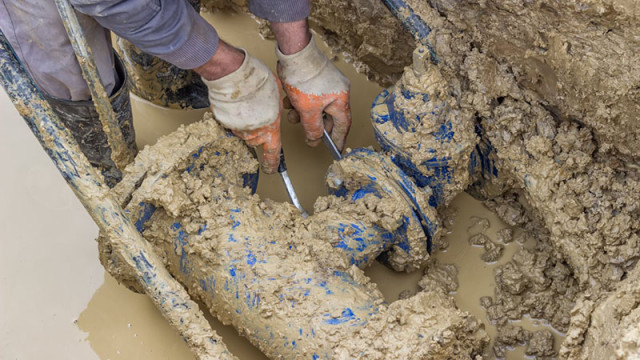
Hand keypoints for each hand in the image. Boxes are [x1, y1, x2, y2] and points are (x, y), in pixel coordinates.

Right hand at [200, 48, 281, 173]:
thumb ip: (276, 109)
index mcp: (270, 130)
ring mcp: (236, 130)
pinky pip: (230, 123)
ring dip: (246, 122)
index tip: (272, 169)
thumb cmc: (258, 82)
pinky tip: (236, 102)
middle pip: (256, 140)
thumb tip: (275, 110)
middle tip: (258, 112)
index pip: (272, 154)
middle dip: (258, 130)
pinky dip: (234, 115)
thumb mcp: (277, 96)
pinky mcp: (223, 122)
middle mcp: (253, 134)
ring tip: (248, 103)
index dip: (272, 164)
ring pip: (243, 131)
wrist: (233, 75)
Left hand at [276, 34, 350, 149]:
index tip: (336, 150)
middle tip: (307, 134)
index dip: (339, 139)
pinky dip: (300, 102)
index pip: (343, 125)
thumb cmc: (303, 77)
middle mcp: (339, 90)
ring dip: (304, 114)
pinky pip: (311, 96)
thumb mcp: (307, 110)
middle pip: (329, 116)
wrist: (294, 52)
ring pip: (317, 107)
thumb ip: (313, 128)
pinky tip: (289, 101)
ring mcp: (328, 83)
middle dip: (314, 125)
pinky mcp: (318, 78)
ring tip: (292, 113)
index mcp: (341, 99)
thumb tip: (315, 140)